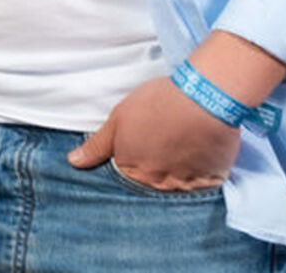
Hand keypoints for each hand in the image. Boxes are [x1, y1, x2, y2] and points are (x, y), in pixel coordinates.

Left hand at [68, 76, 239, 190]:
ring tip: (182, 142)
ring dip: (177, 169)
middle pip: (151, 182)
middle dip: (154, 165)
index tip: (143, 140)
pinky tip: (199, 150)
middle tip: (164, 139)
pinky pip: (203, 184)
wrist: (204, 99)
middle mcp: (157, 183)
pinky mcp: (211, 180)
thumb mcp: (119, 118)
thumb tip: (74, 162)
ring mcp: (185, 184)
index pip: (125, 173)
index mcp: (132, 169)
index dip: (132, 154)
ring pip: (176, 184)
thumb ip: (97, 145)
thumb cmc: (159, 103)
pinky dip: (201, 171)